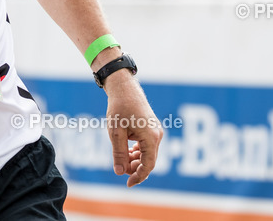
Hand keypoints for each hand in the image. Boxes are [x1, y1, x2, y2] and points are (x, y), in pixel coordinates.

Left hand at [103, 71, 162, 186]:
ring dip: (136, 160)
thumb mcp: (115, 132)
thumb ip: (119, 153)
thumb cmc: (119, 108)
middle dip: (135, 168)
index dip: (139, 176)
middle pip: (149, 161)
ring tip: (122, 159)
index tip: (128, 184)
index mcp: (150, 137)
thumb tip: (120, 172)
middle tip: (120, 168)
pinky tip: (127, 151)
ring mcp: (155, 131)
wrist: (124, 88)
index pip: (148, 165)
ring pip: (148, 154)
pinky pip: (147, 146)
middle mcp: (157, 135)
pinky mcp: (151, 129)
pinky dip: (138, 152)